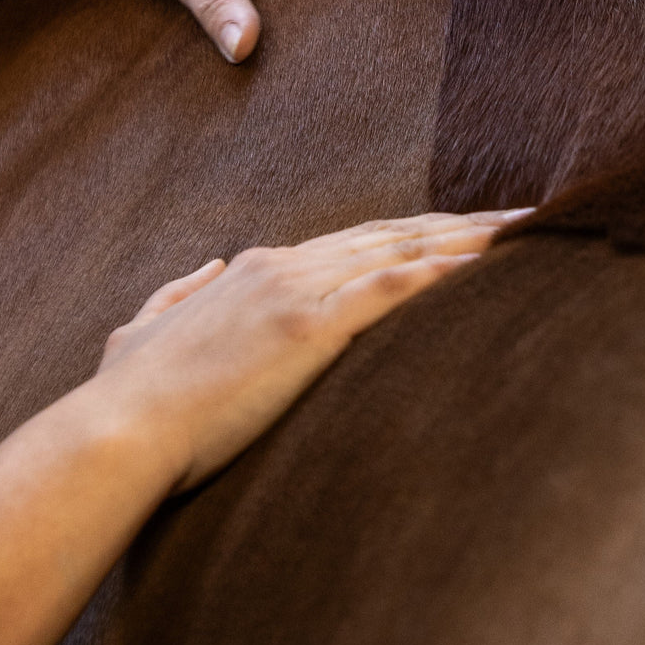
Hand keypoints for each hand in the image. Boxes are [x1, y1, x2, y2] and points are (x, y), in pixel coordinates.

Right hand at [93, 209, 531, 491]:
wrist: (121, 427)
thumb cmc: (129, 392)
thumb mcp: (140, 327)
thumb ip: (177, 292)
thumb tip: (206, 268)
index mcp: (254, 269)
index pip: (350, 242)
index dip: (406, 235)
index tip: (453, 232)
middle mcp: (282, 267)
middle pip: (389, 235)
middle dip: (456, 225)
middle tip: (515, 218)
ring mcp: (297, 293)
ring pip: (400, 250)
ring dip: (467, 238)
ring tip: (524, 229)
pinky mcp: (308, 329)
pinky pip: (390, 289)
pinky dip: (440, 271)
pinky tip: (485, 265)